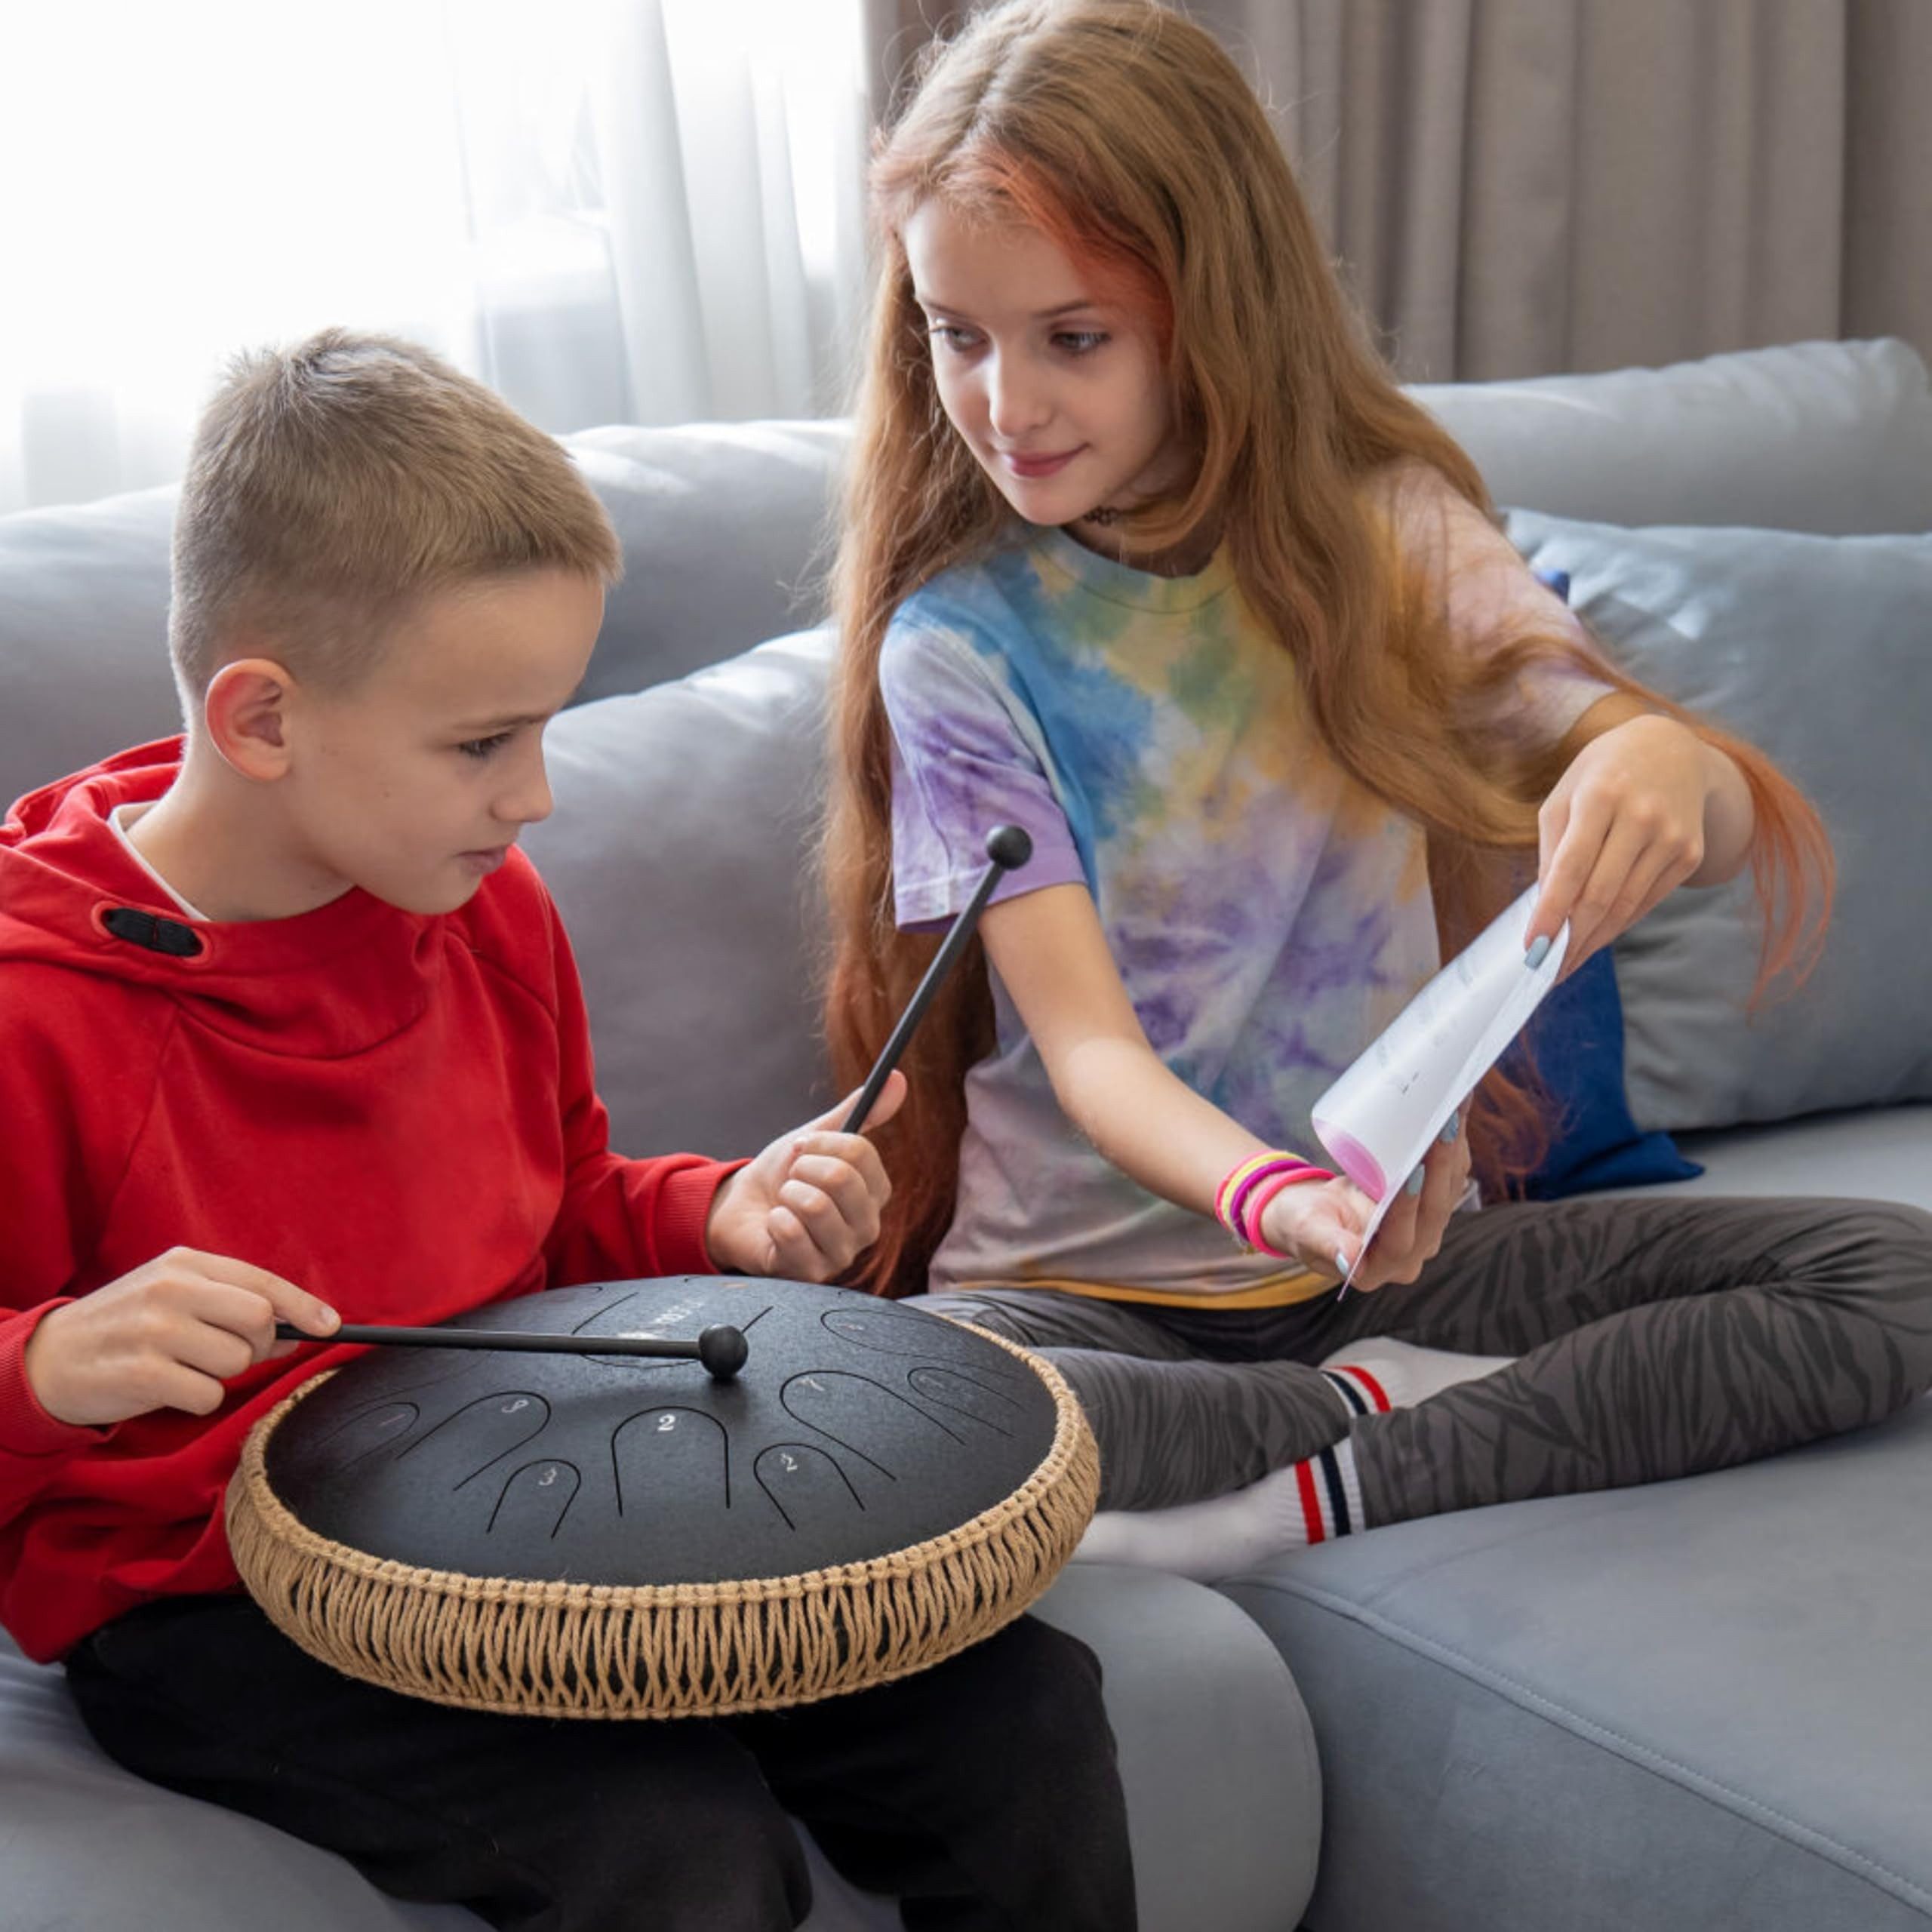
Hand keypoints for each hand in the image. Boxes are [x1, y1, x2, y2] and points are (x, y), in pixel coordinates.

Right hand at [23, 1248, 340, 1427]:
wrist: (50, 1359)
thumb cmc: (127, 1326)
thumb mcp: (173, 1296)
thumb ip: (232, 1304)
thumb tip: (302, 1330)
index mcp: (185, 1264)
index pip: (262, 1282)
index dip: (304, 1306)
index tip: (332, 1326)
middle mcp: (172, 1290)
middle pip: (260, 1320)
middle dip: (260, 1345)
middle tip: (233, 1353)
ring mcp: (156, 1331)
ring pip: (236, 1361)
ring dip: (221, 1374)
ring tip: (183, 1366)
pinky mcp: (143, 1374)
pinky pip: (207, 1395)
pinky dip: (197, 1398)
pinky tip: (166, 1388)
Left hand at [704, 1071, 905, 1281]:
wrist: (739, 1209)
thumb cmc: (783, 1176)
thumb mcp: (818, 1138)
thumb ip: (860, 1112)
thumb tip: (898, 1077)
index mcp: (876, 1192)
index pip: (861, 1153)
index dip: (821, 1143)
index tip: (803, 1147)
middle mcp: (867, 1226)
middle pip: (840, 1178)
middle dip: (801, 1168)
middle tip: (792, 1176)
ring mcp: (842, 1253)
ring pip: (815, 1206)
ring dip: (787, 1194)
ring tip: (785, 1203)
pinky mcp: (811, 1273)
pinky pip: (791, 1233)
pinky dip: (774, 1220)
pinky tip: (775, 1227)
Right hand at [1258, 1114, 1472, 1293]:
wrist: (1310, 1212)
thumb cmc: (1301, 1222)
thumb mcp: (1307, 1232)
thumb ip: (1327, 1245)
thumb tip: (1347, 1260)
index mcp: (1380, 1267)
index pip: (1402, 1238)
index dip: (1408, 1206)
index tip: (1413, 1170)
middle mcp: (1412, 1253)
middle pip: (1434, 1211)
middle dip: (1441, 1166)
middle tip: (1443, 1125)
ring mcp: (1425, 1230)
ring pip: (1448, 1189)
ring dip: (1454, 1149)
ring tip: (1454, 1109)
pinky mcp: (1429, 1204)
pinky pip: (1449, 1175)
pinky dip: (1454, 1145)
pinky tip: (1456, 1114)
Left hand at [1523, 713, 1711, 974]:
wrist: (1671, 750)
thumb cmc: (1601, 775)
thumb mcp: (1564, 797)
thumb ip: (1552, 850)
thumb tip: (1545, 908)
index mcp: (1601, 796)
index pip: (1571, 867)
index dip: (1552, 912)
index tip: (1533, 947)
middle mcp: (1641, 817)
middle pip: (1602, 895)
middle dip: (1572, 939)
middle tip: (1548, 970)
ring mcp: (1671, 837)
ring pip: (1626, 905)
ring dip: (1594, 941)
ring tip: (1567, 962)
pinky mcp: (1689, 853)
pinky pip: (1647, 900)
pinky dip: (1619, 923)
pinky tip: (1597, 937)